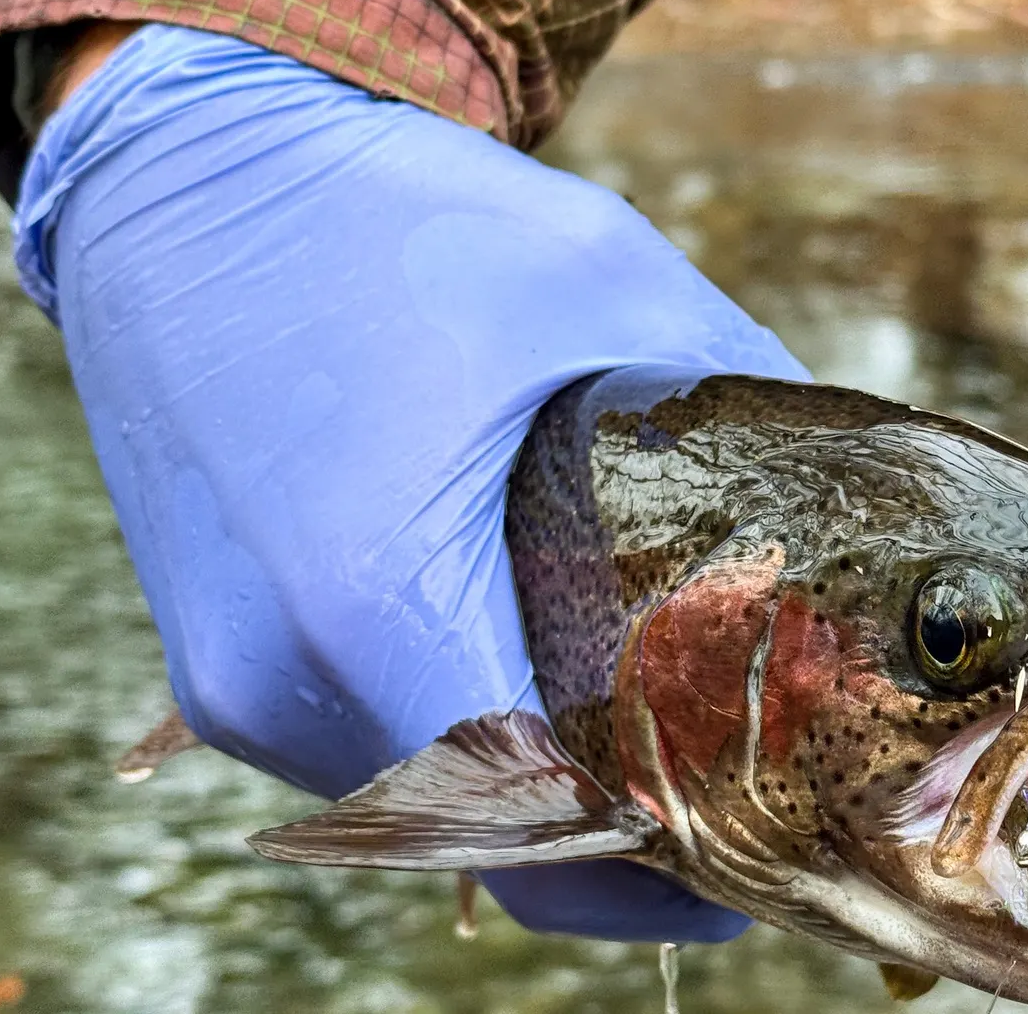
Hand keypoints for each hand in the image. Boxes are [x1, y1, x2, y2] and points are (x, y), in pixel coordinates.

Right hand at [14, 23, 807, 941]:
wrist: (189, 175)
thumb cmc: (388, 214)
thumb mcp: (598, 276)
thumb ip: (734, 395)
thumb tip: (837, 486)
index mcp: (379, 593)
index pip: (553, 823)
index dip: (674, 852)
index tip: (759, 829)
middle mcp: (279, 671)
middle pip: (493, 819)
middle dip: (617, 813)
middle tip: (717, 755)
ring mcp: (225, 674)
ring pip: (420, 785)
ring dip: (526, 761)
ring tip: (618, 681)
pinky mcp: (207, 649)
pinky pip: (356, 732)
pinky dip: (447, 712)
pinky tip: (506, 627)